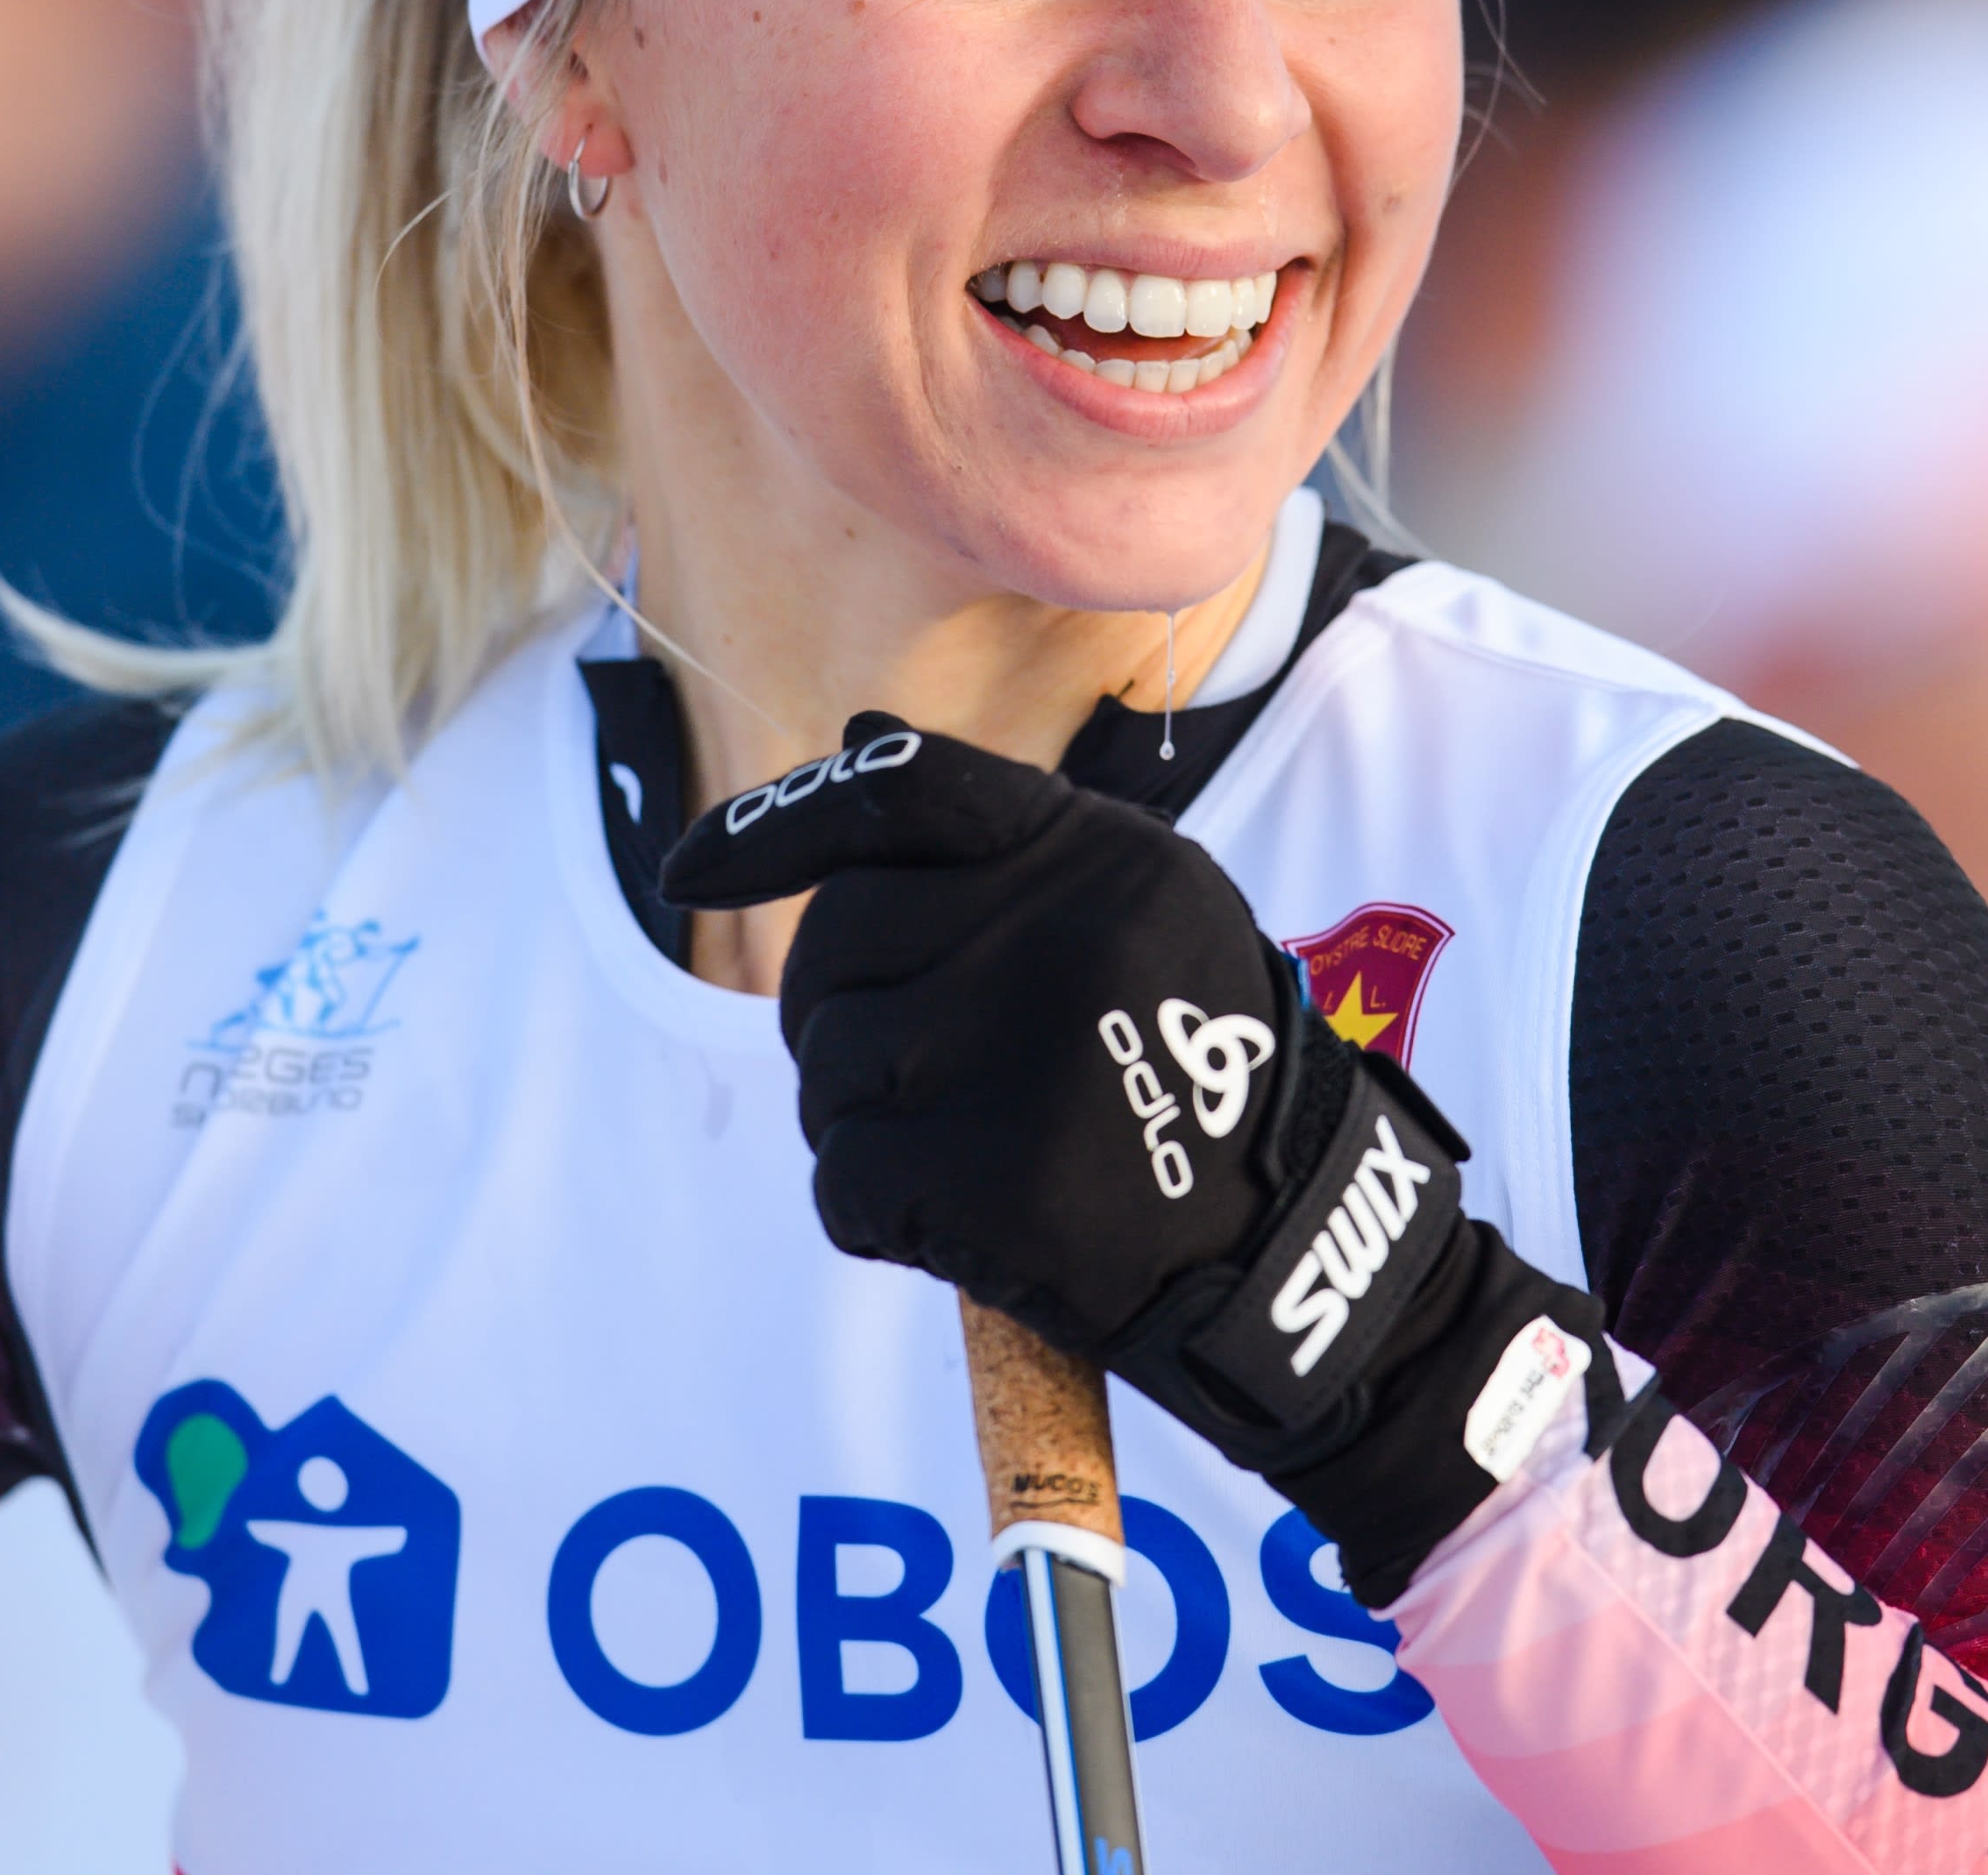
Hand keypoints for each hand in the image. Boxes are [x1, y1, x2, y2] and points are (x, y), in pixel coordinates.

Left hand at [660, 714, 1604, 1595]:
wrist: (1296, 1248)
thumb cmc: (1200, 1073)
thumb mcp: (1144, 907)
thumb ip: (1005, 834)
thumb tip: (855, 740)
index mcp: (1092, 852)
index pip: (895, 796)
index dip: (776, 830)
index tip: (691, 874)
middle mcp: (1054, 933)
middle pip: (834, 948)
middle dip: (837, 1016)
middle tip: (910, 1078)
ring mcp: (1019, 1055)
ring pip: (830, 1071)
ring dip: (860, 1120)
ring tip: (958, 1149)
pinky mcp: (991, 1180)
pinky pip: (845, 1182)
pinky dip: (880, 1212)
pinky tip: (960, 1219)